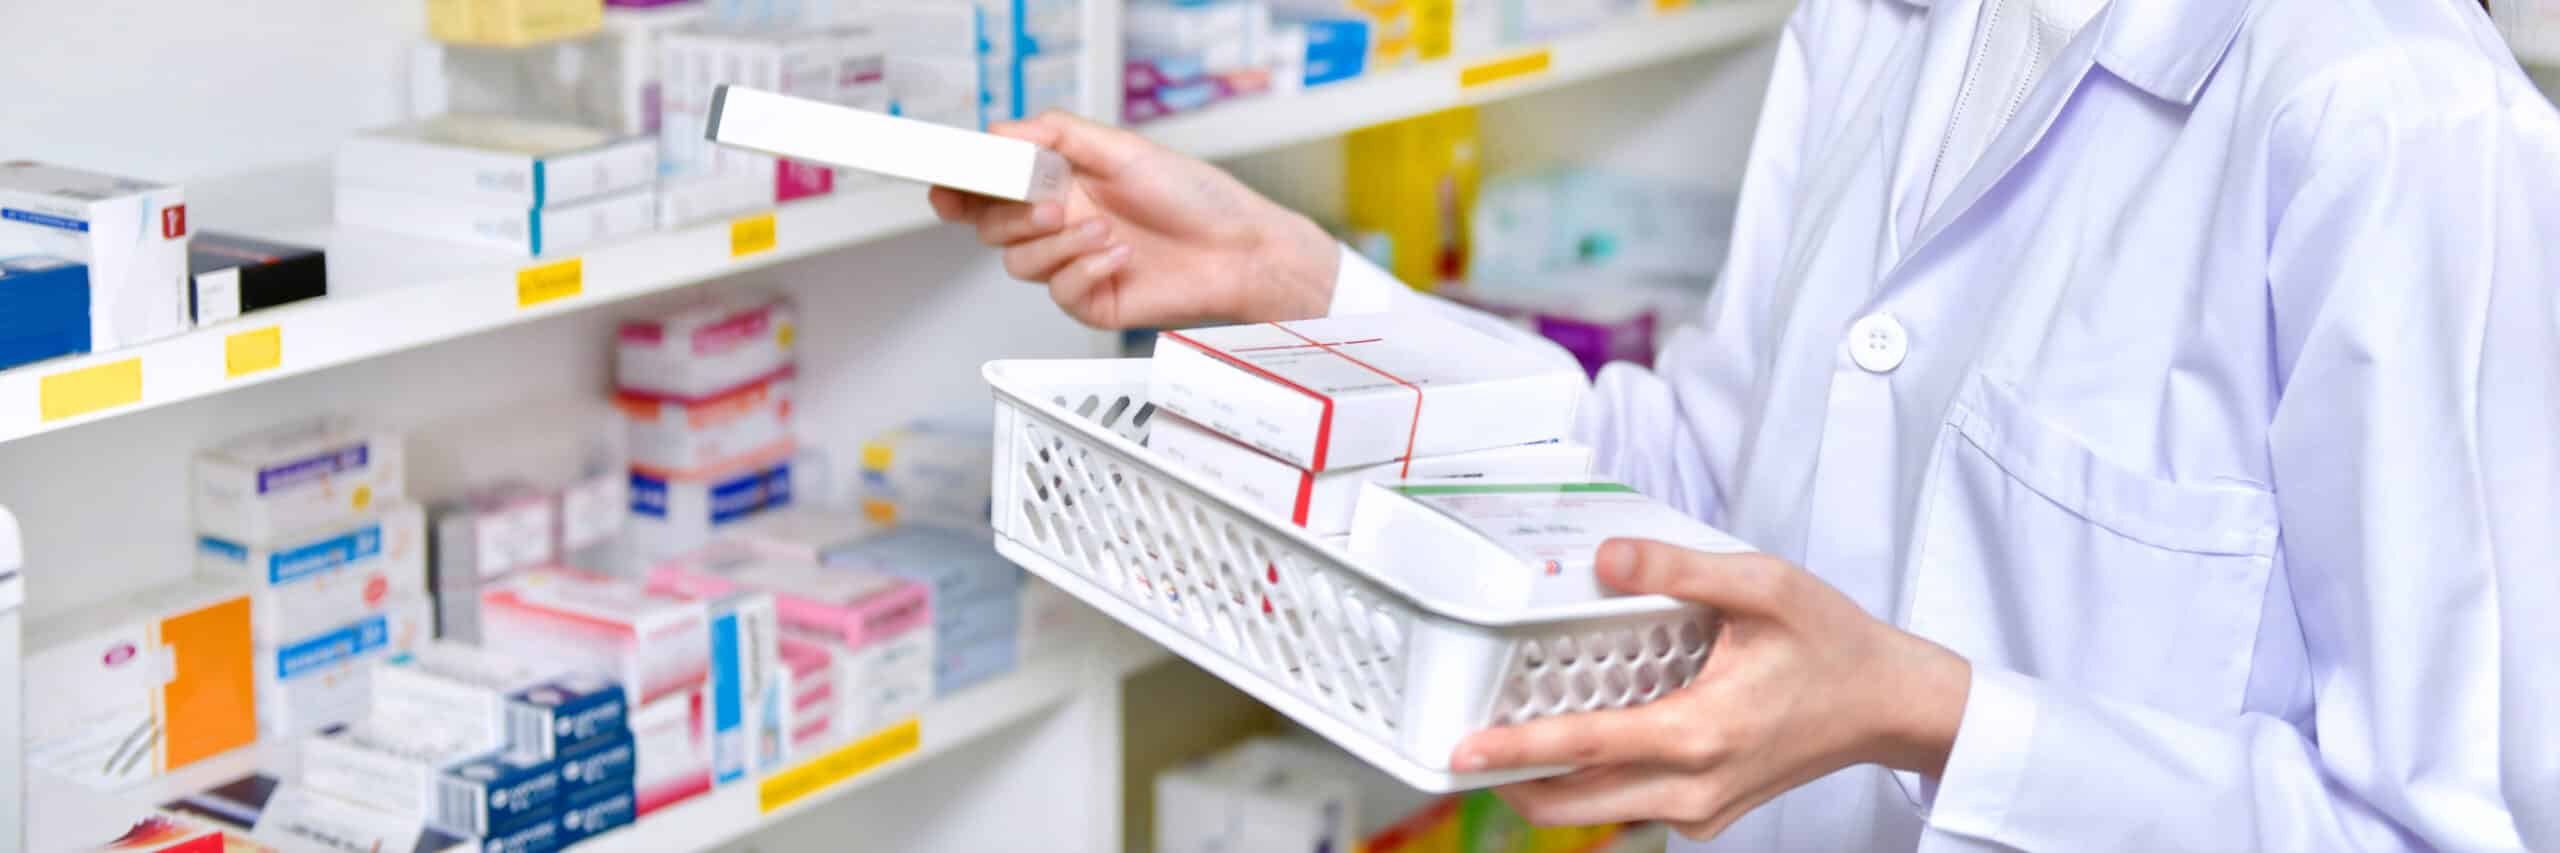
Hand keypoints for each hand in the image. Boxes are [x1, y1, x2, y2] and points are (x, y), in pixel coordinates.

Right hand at [928, 111, 1341, 329]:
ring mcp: (1073, 265)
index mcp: (1060, 183)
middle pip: (992, 229)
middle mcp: (1061, 225)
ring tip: (1102, 228)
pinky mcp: (1091, 301)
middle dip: (1012, 216)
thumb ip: (1057, 135)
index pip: (991, 190)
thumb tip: (1001, 132)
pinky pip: (1059, 292)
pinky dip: (1085, 270)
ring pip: (1019, 263)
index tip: (948, 187)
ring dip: (1057, 244)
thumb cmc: (1193, 196)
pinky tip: (1119, 255)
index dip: (961, 189)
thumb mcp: (1123, 148)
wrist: (1239, 249)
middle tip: (1050, 203)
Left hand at [1452, 540, 1971, 840]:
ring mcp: (1700, 808)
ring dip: (1549, 786)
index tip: (1461, 750)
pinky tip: (1586, 741)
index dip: (1513, 751)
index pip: (1582, 747)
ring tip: (1511, 743)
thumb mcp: (1762, 586)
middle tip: (1464, 749)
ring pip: (1598, 813)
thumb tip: (1605, 557)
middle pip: (1572, 804)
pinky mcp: (1707, 814)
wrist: (1889, 703)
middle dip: (1510, 782)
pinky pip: (1632, 806)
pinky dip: (1597, 784)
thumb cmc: (1833, 645)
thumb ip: (1677, 569)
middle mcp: (1693, 784)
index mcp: (1699, 731)